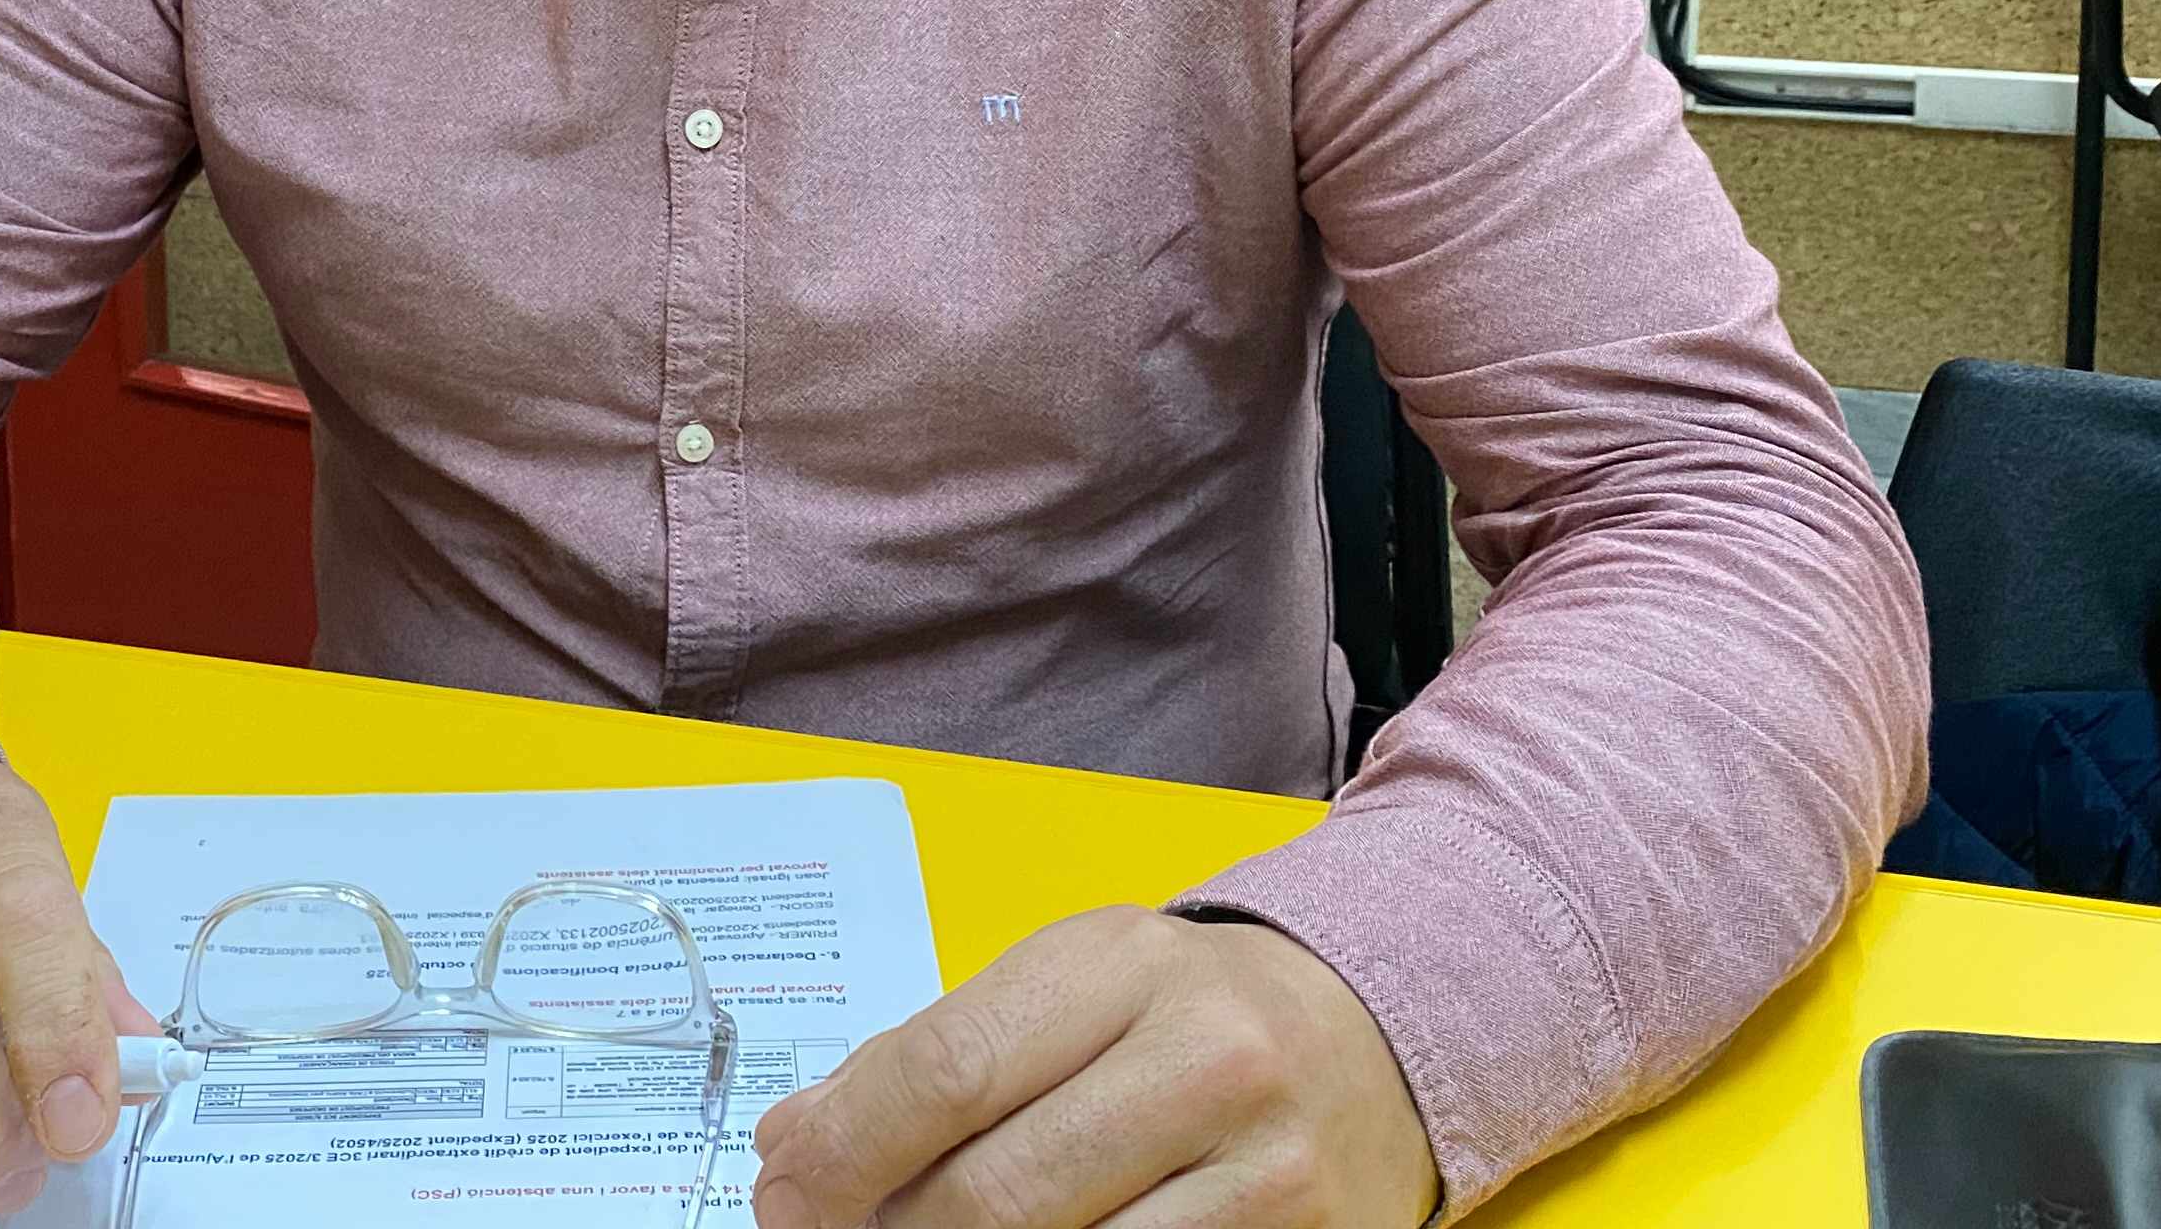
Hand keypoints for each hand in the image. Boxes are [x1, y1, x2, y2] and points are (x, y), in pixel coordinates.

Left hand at [748, 908, 1436, 1228]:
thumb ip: (937, 1052)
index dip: (841, 1150)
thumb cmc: (1190, 1010)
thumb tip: (797, 1144)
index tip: (779, 1187)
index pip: (948, 1070)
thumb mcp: (1072, 982)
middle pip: (994, 1194)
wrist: (1381, 1032)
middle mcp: (1207, 1062)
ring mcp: (1266, 1178)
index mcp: (1126, 966)